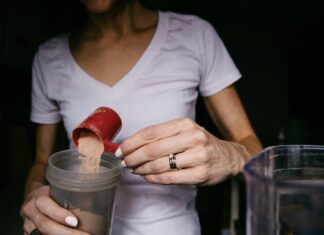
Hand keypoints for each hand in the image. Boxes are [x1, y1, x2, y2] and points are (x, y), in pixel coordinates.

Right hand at [20, 185, 86, 234]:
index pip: (46, 206)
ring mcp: (28, 225)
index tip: (75, 222)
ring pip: (43, 234)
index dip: (60, 215)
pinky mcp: (29, 233)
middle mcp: (30, 212)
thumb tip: (93, 200)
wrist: (33, 197)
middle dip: (66, 233)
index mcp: (38, 198)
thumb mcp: (58, 188)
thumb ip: (71, 194)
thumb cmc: (50, 192)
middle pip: (45, 225)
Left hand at [116, 118, 249, 185]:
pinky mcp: (201, 174)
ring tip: (134, 170)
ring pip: (159, 164)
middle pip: (152, 149)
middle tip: (124, 162)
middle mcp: (193, 137)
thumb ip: (161, 136)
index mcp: (185, 124)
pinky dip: (153, 178)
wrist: (228, 158)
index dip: (131, 143)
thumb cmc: (200, 144)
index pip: (150, 132)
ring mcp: (198, 156)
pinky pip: (169, 178)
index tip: (120, 150)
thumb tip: (132, 145)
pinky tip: (147, 176)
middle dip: (133, 157)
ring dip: (141, 169)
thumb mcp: (184, 131)